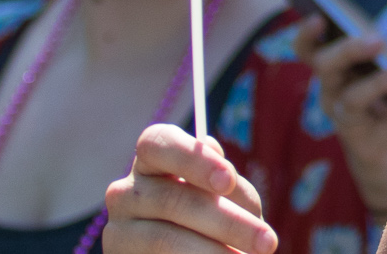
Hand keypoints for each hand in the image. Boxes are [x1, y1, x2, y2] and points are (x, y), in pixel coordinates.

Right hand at [104, 124, 277, 253]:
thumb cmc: (215, 221)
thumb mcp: (226, 197)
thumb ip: (227, 182)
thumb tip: (215, 156)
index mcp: (152, 160)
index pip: (158, 142)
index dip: (193, 158)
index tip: (228, 179)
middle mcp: (126, 191)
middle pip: (172, 199)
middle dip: (227, 222)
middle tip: (267, 241)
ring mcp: (119, 231)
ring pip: (165, 238)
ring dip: (214, 252)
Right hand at [296, 17, 386, 215]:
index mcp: (335, 66)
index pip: (308, 48)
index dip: (307, 33)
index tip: (320, 17)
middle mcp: (331, 90)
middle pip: (325, 65)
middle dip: (349, 49)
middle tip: (378, 40)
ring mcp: (342, 117)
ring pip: (351, 97)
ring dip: (380, 82)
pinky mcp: (360, 140)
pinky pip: (378, 126)